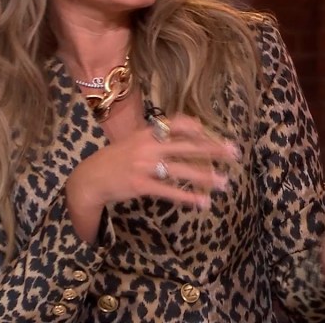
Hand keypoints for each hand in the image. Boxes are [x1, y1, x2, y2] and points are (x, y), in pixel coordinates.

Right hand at [67, 114, 237, 213]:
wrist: (89, 178)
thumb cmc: (117, 158)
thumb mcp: (135, 140)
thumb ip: (158, 135)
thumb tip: (187, 131)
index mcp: (148, 132)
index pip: (178, 124)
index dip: (199, 128)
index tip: (217, 135)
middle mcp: (148, 145)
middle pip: (187, 145)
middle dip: (213, 149)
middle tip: (234, 154)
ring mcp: (144, 165)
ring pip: (182, 170)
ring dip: (206, 177)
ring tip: (225, 182)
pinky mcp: (141, 185)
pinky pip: (169, 191)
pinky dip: (188, 197)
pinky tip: (203, 202)